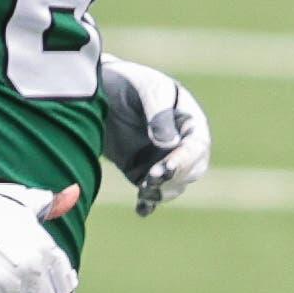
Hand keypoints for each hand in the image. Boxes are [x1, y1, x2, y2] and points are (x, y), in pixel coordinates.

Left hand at [100, 56, 210, 215]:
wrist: (98, 90)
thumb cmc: (127, 82)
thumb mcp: (145, 89)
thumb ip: (158, 113)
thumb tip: (168, 144)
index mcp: (189, 121)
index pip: (196, 147)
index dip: (182, 160)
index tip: (164, 169)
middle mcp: (181, 144)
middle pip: (190, 171)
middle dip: (173, 179)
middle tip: (150, 181)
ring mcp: (161, 160)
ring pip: (172, 185)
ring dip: (161, 192)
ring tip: (144, 192)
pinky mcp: (141, 171)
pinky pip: (151, 192)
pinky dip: (148, 203)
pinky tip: (142, 210)